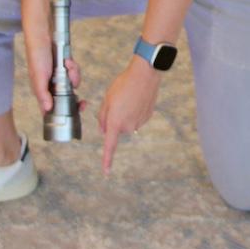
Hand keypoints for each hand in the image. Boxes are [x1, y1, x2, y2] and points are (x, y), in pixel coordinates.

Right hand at [25, 39, 83, 114]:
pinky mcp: (65, 68)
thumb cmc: (36, 55)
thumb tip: (47, 109)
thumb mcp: (38, 76)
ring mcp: (59, 77)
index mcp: (43, 91)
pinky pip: (74, 73)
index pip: (53, 108)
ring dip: (74, 76)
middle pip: (67, 99)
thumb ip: (42, 93)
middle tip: (83, 102)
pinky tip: (68, 60)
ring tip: (68, 64)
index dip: (64, 113)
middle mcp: (51, 86)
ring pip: (73, 84)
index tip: (75, 113)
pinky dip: (73, 67)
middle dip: (76, 99)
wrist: (42, 35)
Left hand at [98, 58, 160, 174]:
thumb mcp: (107, 99)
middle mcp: (128, 127)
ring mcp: (139, 123)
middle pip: (116, 128)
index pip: (109, 146)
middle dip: (114, 118)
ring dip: (124, 113)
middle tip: (116, 101)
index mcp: (115, 123)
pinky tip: (136, 98)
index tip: (106, 173)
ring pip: (126, 122)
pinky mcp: (147, 117)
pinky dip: (134, 110)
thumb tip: (104, 130)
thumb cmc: (123, 85)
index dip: (107, 160)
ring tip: (127, 97)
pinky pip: (136, 117)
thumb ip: (103, 117)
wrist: (145, 75)